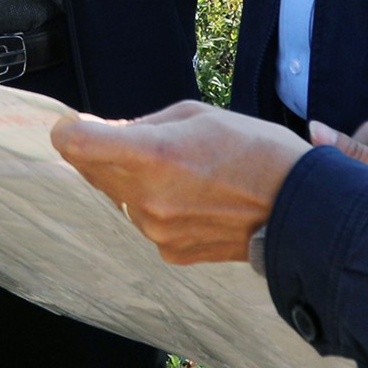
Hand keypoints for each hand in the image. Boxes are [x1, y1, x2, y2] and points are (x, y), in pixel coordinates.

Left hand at [50, 100, 308, 264]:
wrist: (298, 209)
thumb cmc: (255, 150)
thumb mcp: (198, 115)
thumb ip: (145, 125)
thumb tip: (110, 133)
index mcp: (152, 155)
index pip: (76, 144)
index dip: (69, 130)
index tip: (75, 123)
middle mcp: (146, 198)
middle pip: (91, 170)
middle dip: (100, 151)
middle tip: (130, 138)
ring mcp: (157, 231)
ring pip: (119, 196)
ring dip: (130, 179)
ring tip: (175, 167)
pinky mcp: (170, 252)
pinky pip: (145, 222)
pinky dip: (154, 206)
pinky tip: (189, 195)